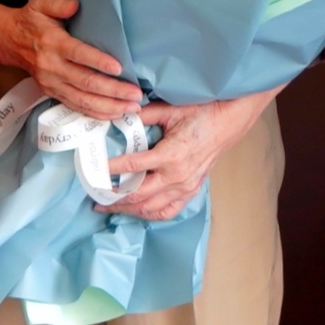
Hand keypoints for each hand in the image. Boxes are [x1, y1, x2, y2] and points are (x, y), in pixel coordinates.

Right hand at [0, 0, 146, 120]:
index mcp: (53, 43)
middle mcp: (52, 67)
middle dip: (113, 91)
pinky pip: (76, 107)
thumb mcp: (41, 3)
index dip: (98, 62)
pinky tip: (114, 114)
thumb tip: (76, 6)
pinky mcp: (52, 93)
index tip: (119, 68)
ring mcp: (51, 84)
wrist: (9, 41)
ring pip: (82, 100)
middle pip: (85, 82)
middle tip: (136, 94)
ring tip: (131, 108)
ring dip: (108, 107)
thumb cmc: (32, 20)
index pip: (78, 54)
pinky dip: (96, 113)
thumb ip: (58, 2)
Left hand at [112, 90, 273, 222]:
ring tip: (109, 206)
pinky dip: (149, 214)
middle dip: (114, 198)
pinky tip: (136, 210)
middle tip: (95, 196)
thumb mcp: (171, 110)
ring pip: (150, 208)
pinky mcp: (191, 191)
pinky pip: (167, 211)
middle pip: (138, 195)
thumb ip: (144, 116)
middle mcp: (178, 176)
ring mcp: (185, 187)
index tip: (96, 171)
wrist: (229, 122)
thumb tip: (120, 115)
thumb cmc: (202, 113)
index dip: (112, 170)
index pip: (134, 166)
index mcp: (171, 155)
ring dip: (128, 209)